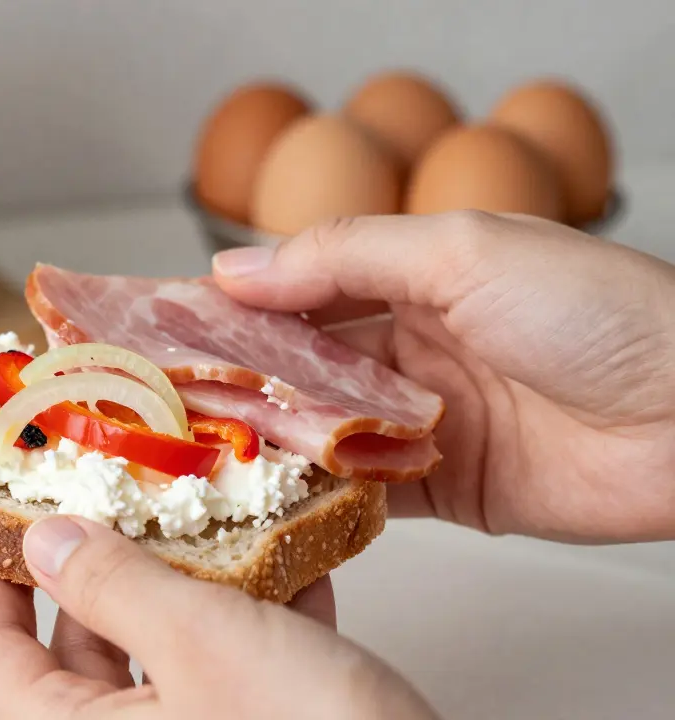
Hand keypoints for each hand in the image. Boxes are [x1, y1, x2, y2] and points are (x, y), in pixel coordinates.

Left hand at [0, 516, 437, 719]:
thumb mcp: (200, 640)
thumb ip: (112, 584)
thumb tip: (44, 541)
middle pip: (82, 653)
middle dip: (107, 570)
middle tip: (117, 498)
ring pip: (167, 659)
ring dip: (192, 588)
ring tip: (209, 520)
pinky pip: (236, 678)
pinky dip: (258, 625)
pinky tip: (294, 571)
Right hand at [213, 211, 674, 542]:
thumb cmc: (600, 312)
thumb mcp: (461, 251)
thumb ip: (343, 256)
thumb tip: (236, 268)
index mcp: (414, 275)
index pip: (299, 286)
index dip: (232, 303)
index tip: (164, 320)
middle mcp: (412, 345)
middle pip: (299, 362)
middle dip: (236, 376)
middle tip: (167, 393)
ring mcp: (424, 418)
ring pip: (321, 428)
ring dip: (270, 437)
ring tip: (203, 445)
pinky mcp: (443, 486)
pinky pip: (362, 488)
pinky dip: (320, 490)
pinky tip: (273, 491)